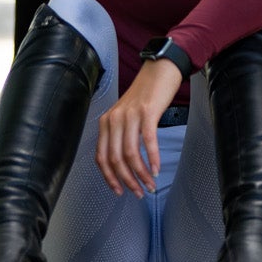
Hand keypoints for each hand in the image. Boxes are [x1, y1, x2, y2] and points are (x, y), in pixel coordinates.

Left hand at [95, 57, 182, 197]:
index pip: (101, 157)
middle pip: (115, 159)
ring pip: (130, 153)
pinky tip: (157, 169)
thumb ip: (120, 135)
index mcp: (106, 121)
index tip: (119, 191)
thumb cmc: (145, 95)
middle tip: (139, 192)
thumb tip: (123, 166)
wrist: (160, 69)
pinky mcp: (147, 111)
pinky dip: (152, 158)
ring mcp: (130, 114)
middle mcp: (114, 118)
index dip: (109, 178)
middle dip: (127, 180)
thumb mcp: (125, 115)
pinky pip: (148, 141)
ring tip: (150, 185)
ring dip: (141, 174)